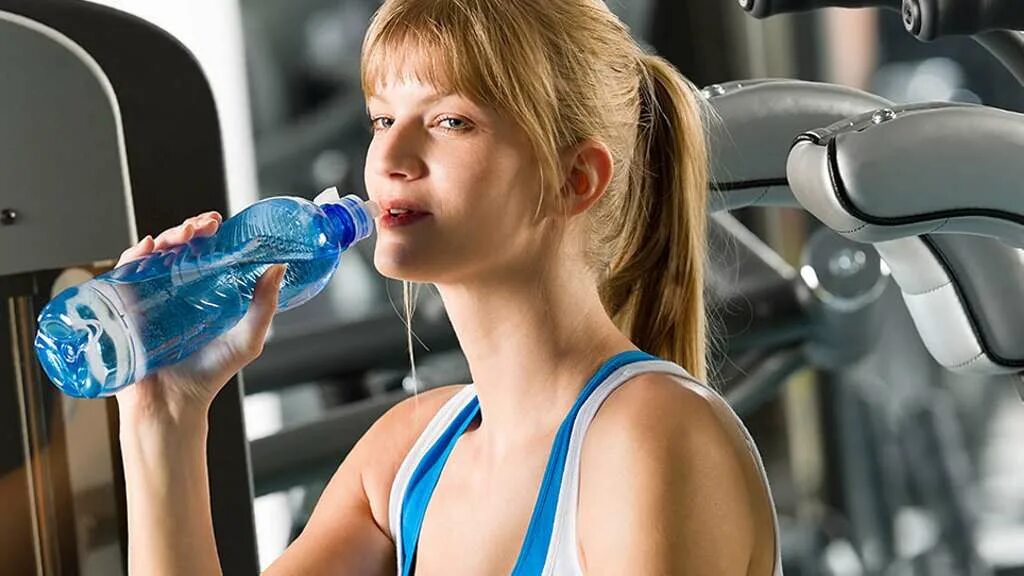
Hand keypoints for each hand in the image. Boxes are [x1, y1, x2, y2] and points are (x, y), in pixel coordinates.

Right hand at [113, 211, 286, 422]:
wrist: (175, 405)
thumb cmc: (210, 375)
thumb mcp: (247, 339)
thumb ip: (264, 306)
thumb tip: (279, 268)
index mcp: (201, 292)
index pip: (201, 253)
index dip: (207, 235)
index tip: (218, 224)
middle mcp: (174, 290)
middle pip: (176, 249)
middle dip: (188, 230)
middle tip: (205, 226)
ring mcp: (148, 297)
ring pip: (152, 256)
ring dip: (165, 237)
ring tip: (184, 234)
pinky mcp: (125, 309)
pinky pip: (123, 276)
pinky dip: (133, 257)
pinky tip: (146, 248)